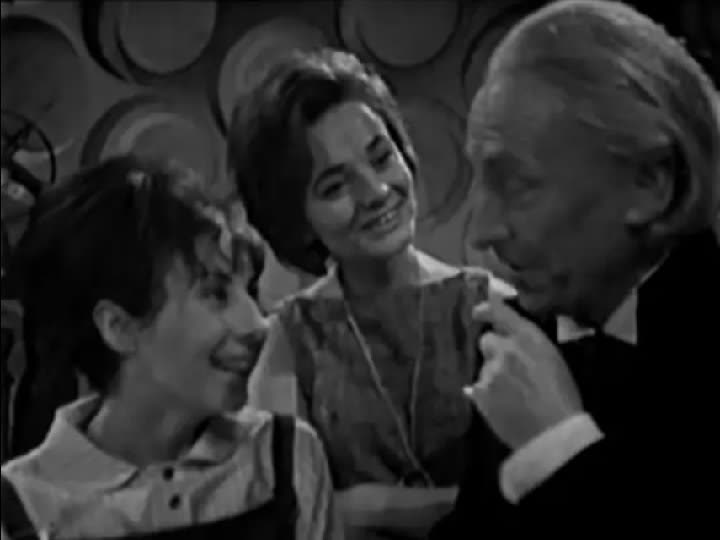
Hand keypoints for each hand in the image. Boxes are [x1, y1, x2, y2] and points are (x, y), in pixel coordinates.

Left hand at [464, 291, 582, 449]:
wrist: (553, 433)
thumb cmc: (563, 397)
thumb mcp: (553, 359)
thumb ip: (529, 343)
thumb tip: (507, 337)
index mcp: (528, 337)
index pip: (499, 311)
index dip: (487, 308)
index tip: (478, 312)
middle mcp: (504, 349)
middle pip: (486, 339)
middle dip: (494, 349)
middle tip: (507, 366)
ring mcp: (488, 371)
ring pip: (484, 366)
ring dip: (493, 374)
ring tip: (511, 394)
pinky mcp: (479, 393)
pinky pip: (477, 388)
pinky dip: (486, 394)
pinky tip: (502, 406)